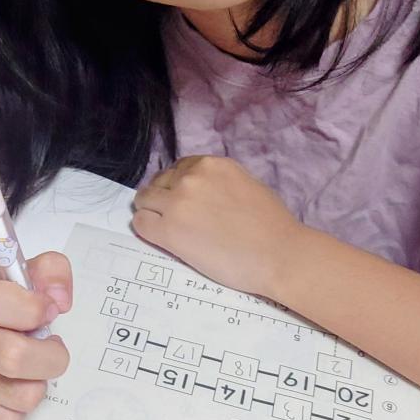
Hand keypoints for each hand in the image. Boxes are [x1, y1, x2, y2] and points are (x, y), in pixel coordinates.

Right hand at [0, 251, 71, 419]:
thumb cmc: (4, 306)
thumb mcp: (27, 275)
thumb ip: (53, 272)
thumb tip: (59, 301)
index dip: (34, 309)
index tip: (48, 311)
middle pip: (14, 358)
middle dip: (51, 358)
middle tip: (51, 348)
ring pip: (20, 397)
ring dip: (37, 384)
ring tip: (29, 369)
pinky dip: (19, 409)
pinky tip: (11, 387)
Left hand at [132, 156, 303, 298]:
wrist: (278, 255)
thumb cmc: (273, 225)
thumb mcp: (247, 184)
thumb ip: (219, 182)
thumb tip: (204, 190)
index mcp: (212, 164)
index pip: (179, 168)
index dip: (177, 185)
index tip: (182, 199)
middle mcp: (191, 177)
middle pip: (159, 182)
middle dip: (162, 197)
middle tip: (173, 216)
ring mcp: (177, 203)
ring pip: (144, 201)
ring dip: (151, 211)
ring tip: (164, 227)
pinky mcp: (169, 231)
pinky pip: (141, 223)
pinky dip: (146, 228)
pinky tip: (159, 237)